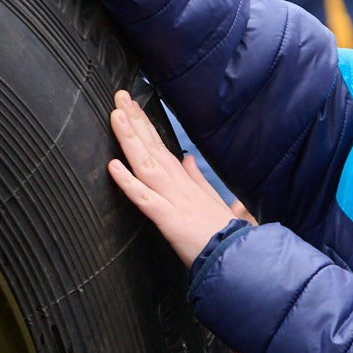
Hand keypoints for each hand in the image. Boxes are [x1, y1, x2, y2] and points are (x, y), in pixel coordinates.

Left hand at [106, 91, 241, 265]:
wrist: (239, 257)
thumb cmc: (224, 233)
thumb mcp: (211, 200)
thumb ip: (196, 178)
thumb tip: (186, 158)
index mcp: (185, 182)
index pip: (160, 147)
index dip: (145, 125)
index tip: (131, 105)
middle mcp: (177, 185)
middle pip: (152, 147)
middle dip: (135, 120)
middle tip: (119, 96)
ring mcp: (173, 200)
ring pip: (146, 164)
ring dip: (130, 139)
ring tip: (117, 115)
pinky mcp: (169, 219)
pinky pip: (144, 199)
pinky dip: (128, 182)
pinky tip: (113, 166)